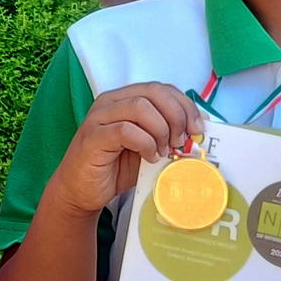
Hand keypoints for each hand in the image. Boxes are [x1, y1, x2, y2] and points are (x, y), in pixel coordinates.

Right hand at [44, 82, 201, 217]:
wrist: (82, 191)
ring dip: (161, 130)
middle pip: (153, 92)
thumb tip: (199, 130)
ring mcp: (99, 117)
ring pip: (140, 107)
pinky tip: (149, 157)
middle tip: (182, 141)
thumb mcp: (149, 147)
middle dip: (176, 116)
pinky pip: (125, 130)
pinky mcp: (92, 136)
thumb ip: (167, 134)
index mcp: (124, 99)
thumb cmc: (115, 168)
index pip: (161, 88)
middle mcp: (110, 102)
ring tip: (164, 151)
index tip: (198, 128)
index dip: (184, 105)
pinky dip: (145, 143)